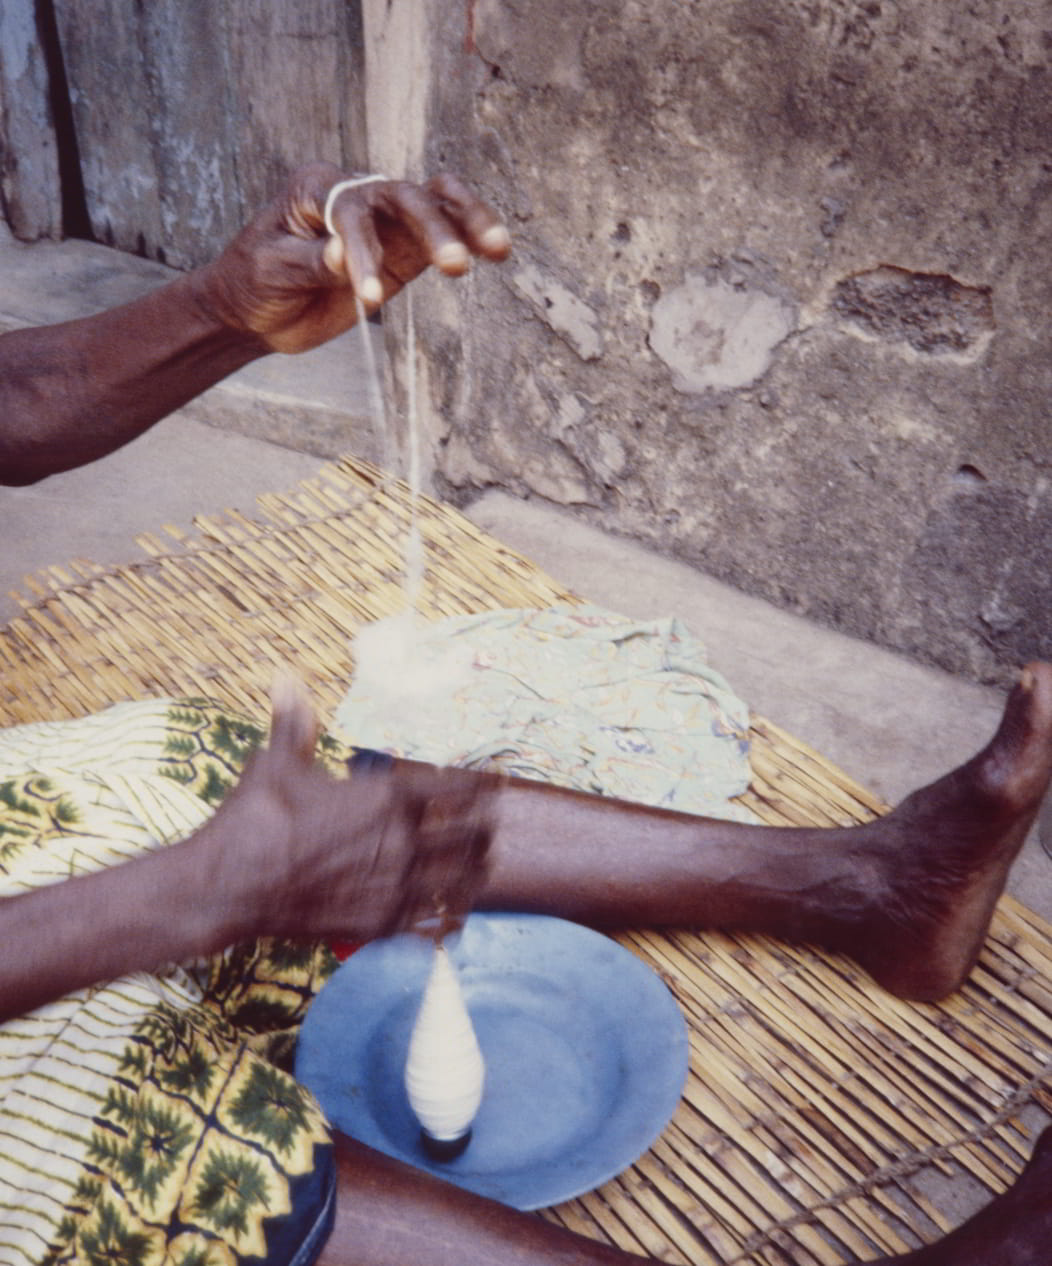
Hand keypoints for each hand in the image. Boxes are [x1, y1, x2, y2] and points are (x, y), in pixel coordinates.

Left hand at [195, 162, 510, 353]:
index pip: (351, 208)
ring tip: (498, 247)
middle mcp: (355, 195)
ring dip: (467, 222)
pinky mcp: (401, 253)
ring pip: (434, 204)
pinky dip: (468, 237)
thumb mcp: (270, 272)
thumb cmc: (254, 282)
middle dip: (433, 227)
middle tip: (455, 265)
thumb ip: (307, 262)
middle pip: (405, 196)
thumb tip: (342, 254)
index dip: (363, 247)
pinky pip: (440, 236)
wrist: (255, 310)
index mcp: (315, 188)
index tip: (366, 293)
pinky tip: (496, 250)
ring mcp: (383, 223)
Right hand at [210, 674, 496, 943]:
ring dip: (475, 869)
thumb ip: (295, 723)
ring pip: (463, 879)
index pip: (457, 787)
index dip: (482, 783)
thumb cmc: (254, 818)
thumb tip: (284, 678)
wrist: (228, 885)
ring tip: (482, 864)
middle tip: (491, 822)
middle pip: (472, 833)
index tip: (497, 778)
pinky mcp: (380, 924)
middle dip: (484, 826)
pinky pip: (435, 922)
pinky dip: (449, 916)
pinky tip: (454, 914)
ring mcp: (394, 886)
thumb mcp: (277, 762)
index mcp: (387, 796)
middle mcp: (401, 841)